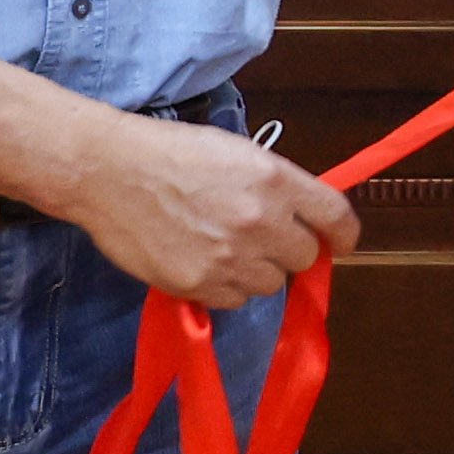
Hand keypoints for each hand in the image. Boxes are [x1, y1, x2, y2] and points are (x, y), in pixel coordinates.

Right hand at [61, 114, 357, 310]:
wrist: (108, 172)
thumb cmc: (172, 153)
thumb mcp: (239, 154)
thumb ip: (278, 187)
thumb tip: (304, 217)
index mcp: (276, 181)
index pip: (336, 217)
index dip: (345, 235)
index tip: (342, 243)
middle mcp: (261, 221)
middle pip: (304, 257)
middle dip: (290, 250)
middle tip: (263, 240)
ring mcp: (229, 257)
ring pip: (270, 283)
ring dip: (257, 271)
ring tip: (225, 249)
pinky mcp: (197, 284)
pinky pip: (234, 300)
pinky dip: (226, 287)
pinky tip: (204, 263)